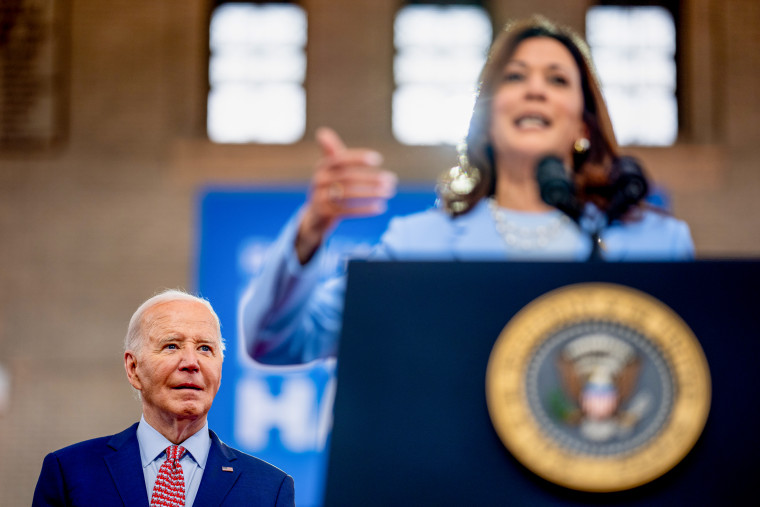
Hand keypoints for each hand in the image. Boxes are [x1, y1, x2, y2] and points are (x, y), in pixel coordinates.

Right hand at [296, 127, 396, 263]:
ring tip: (388, 192)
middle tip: (390, 180)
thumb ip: (331, 152)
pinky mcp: (323, 213)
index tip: (378, 159)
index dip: (358, 158)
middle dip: (371, 179)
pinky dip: (365, 209)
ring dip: (371, 193)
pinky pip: (347, 211)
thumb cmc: (328, 187)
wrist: (315, 216)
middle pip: (348, 178)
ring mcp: (319, 198)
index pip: (340, 159)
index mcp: (322, 167)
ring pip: (348, 195)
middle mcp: (318, 181)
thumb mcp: (329, 170)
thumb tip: (322, 132)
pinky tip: (380, 207)